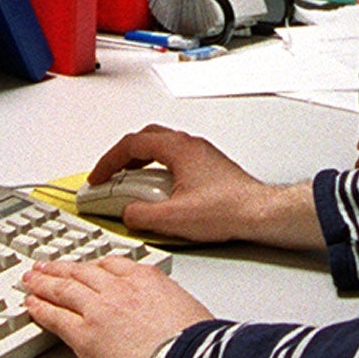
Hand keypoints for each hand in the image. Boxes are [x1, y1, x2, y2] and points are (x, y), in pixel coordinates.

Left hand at [22, 254, 213, 357]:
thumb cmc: (195, 343)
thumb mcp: (185, 307)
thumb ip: (166, 304)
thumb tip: (167, 314)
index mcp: (145, 278)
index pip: (110, 265)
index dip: (91, 265)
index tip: (84, 266)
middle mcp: (118, 288)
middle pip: (81, 272)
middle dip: (61, 269)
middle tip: (46, 267)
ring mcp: (99, 310)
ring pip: (63, 289)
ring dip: (44, 283)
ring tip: (31, 280)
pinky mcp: (85, 335)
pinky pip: (55, 317)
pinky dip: (41, 309)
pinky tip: (32, 305)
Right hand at [87, 126, 325, 249]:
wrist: (260, 213)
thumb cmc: (228, 209)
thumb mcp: (172, 218)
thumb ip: (140, 214)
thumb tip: (127, 213)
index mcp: (177, 149)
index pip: (131, 145)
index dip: (108, 161)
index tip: (98, 178)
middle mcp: (189, 145)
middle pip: (145, 138)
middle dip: (122, 157)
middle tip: (109, 176)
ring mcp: (201, 154)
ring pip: (161, 147)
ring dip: (140, 163)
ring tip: (129, 184)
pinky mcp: (209, 167)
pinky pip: (174, 160)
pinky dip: (157, 170)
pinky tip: (157, 191)